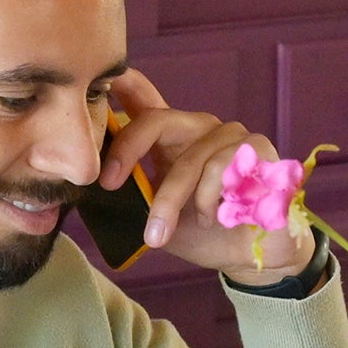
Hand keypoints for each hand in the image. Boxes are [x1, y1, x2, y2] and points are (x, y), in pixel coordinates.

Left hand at [103, 78, 307, 280]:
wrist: (249, 257)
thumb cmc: (201, 233)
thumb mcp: (154, 214)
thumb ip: (130, 191)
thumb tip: (90, 177)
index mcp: (172, 137)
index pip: (142, 100)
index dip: (117, 91)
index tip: (89, 110)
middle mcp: (200, 127)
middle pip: (158, 121)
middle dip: (129, 151)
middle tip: (110, 185)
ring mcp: (231, 135)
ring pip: (189, 159)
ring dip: (171, 203)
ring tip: (164, 233)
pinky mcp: (258, 149)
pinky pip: (222, 170)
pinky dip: (210, 202)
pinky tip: (215, 219)